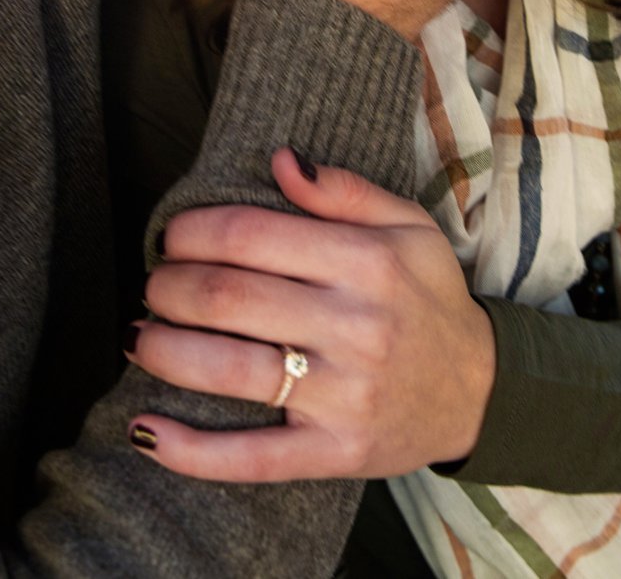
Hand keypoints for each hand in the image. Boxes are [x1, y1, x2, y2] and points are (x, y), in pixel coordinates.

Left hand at [126, 149, 495, 481]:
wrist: (480, 391)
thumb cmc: (429, 300)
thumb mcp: (408, 227)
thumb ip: (343, 191)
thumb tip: (280, 161)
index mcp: (367, 262)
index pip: (251, 234)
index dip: (192, 232)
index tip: (171, 238)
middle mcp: (355, 326)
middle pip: (227, 297)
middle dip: (168, 286)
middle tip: (153, 285)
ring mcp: (344, 395)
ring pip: (228, 369)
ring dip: (163, 350)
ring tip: (139, 337)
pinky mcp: (335, 452)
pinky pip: (250, 458)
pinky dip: (189, 449)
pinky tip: (143, 430)